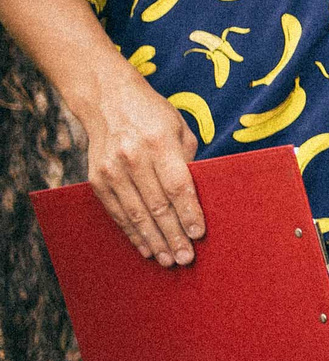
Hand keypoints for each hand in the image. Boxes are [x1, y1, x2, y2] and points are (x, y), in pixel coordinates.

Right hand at [70, 70, 204, 265]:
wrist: (107, 100)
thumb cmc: (153, 114)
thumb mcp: (179, 129)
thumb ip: (188, 160)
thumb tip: (197, 195)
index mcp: (158, 142)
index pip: (177, 185)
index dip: (189, 212)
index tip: (199, 234)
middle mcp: (132, 157)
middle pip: (157, 204)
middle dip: (173, 235)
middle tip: (186, 258)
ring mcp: (111, 169)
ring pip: (135, 213)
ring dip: (154, 240)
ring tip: (168, 259)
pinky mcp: (97, 179)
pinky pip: (117, 212)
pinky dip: (131, 232)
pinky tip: (146, 247)